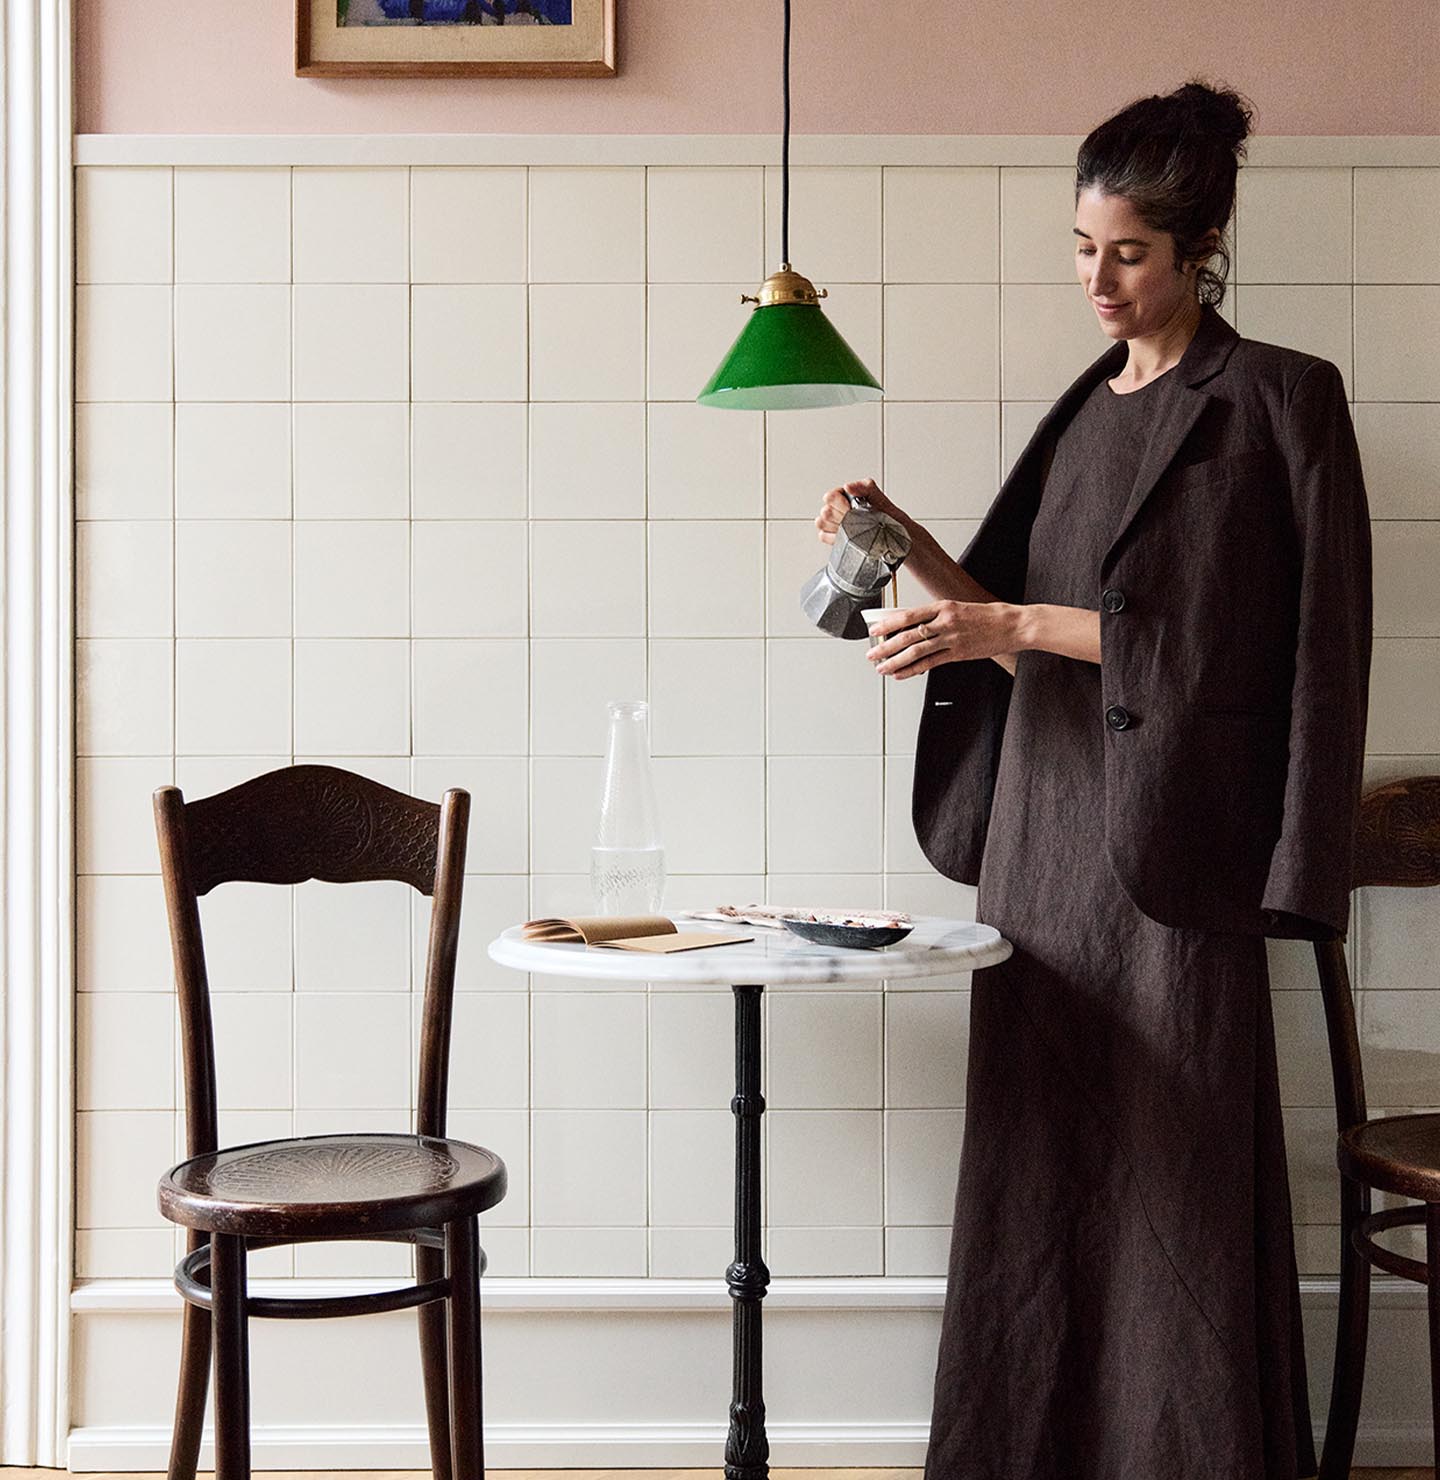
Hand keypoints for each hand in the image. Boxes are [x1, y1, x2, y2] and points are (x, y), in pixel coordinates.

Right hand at [815, 478, 904, 545]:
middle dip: (841, 516)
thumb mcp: (878, 496)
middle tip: (856, 519)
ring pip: (821, 523)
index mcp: (844, 495)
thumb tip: (847, 486)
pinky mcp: (834, 537)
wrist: (893, 534)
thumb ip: (863, 486)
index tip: (852, 508)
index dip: (840, 504)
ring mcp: (834, 523)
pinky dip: (834, 537)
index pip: (830, 497)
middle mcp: (837, 508)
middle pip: (825, 511)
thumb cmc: (886, 514)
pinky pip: (823, 536)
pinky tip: (847, 536)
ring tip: (853, 528)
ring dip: (837, 526)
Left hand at [867, 600, 1023, 678]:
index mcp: (943, 606)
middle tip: (872, 654)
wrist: (1013, 625)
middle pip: (908, 635)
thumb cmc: (987, 615)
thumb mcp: (958, 607)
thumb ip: (936, 615)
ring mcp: (952, 639)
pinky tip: (902, 674)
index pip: (909, 615)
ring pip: (916, 652)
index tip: (874, 630)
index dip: (888, 624)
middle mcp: (945, 622)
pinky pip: (930, 663)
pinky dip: (913, 670)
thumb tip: (911, 624)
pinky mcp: (959, 654)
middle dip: (886, 646)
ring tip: (881, 668)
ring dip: (895, 661)